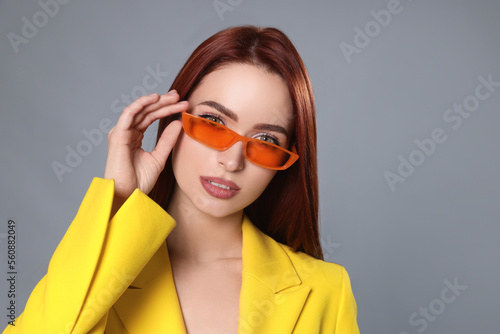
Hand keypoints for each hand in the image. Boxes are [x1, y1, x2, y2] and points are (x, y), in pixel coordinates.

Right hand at [104, 90, 187, 212]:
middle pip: (147, 111)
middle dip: (164, 102)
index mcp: (134, 137)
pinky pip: (130, 113)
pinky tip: (155, 98)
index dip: (167, 109)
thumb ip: (168, 140)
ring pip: (140, 110)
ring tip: (173, 97)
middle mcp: (126, 132)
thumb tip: (178, 123)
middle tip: (180, 96)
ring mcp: (121, 132)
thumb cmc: (139, 181)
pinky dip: (142, 104)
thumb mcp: (159, 157)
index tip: (183, 105)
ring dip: (157, 101)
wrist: (128, 195)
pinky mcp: (118, 134)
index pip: (151, 117)